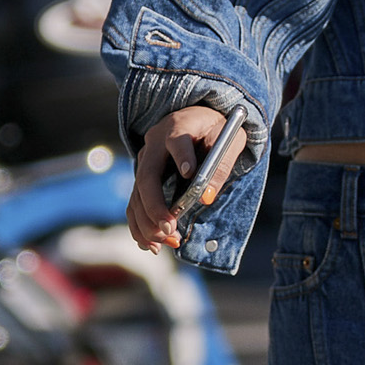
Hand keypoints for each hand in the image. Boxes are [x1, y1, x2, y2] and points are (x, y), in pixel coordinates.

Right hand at [126, 106, 248, 252]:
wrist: (199, 120)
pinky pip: (135, 203)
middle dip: (155, 206)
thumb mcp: (230, 140)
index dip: (182, 156)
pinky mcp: (143, 176)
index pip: (177, 140)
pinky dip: (140, 226)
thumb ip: (221, 165)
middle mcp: (154, 143)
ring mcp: (145, 160)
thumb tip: (206, 197)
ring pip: (137, 194)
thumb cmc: (217, 130)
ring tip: (168, 241)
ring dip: (147, 222)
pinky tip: (152, 245)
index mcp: (178, 126)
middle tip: (170, 228)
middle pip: (147, 176)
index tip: (190, 173)